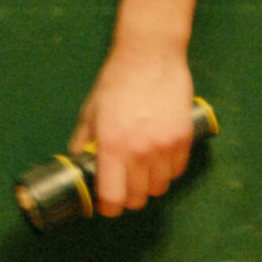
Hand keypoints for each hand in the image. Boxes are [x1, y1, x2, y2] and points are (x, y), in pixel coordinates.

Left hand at [69, 45, 195, 216]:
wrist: (150, 54)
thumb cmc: (116, 80)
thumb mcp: (91, 109)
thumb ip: (83, 140)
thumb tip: (78, 162)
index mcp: (111, 145)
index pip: (112, 198)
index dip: (108, 206)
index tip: (107, 202)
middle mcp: (138, 151)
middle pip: (138, 199)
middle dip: (128, 196)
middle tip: (125, 183)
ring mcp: (164, 146)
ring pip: (159, 188)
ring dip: (149, 183)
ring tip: (143, 167)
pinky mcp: (183, 139)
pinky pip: (177, 171)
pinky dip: (168, 169)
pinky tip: (160, 155)